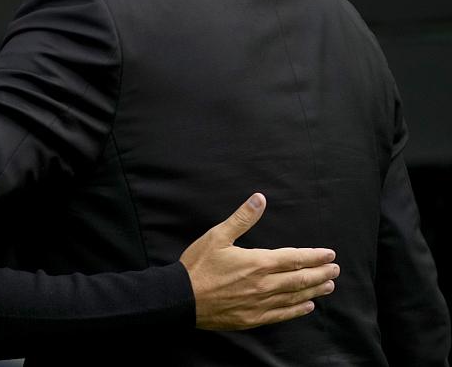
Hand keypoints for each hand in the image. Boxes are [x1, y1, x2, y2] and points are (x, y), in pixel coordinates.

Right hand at [180, 193, 339, 329]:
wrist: (181, 298)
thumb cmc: (198, 266)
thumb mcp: (217, 236)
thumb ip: (241, 218)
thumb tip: (259, 199)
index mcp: (257, 263)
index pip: (294, 259)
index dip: (314, 257)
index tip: (329, 254)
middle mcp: (263, 285)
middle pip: (299, 279)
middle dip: (320, 273)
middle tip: (335, 270)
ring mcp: (259, 303)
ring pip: (294, 296)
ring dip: (314, 291)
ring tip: (328, 286)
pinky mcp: (253, 318)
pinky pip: (281, 314)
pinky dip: (297, 310)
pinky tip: (307, 306)